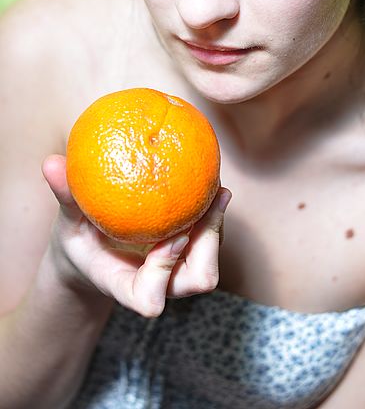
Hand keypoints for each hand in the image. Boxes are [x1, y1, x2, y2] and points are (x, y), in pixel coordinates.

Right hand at [42, 154, 230, 316]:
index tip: (168, 237)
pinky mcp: (188, 254)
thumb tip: (50, 163)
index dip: (164, 273)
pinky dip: (213, 216)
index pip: (149, 298)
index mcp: (126, 286)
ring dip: (217, 227)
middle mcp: (158, 284)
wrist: (94, 256)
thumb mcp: (67, 222)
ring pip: (210, 260)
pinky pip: (211, 240)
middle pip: (199, 279)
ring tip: (218, 189)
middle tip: (214, 199)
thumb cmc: (79, 242)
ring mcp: (176, 271)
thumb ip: (65, 198)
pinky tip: (209, 183)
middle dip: (210, 242)